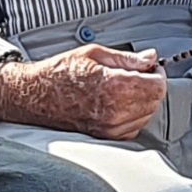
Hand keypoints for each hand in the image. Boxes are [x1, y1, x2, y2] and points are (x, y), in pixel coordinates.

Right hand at [0, 43, 168, 140]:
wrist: (34, 95)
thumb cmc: (59, 73)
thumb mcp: (95, 54)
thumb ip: (128, 58)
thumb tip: (150, 57)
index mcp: (114, 86)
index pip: (157, 86)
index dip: (157, 73)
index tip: (149, 67)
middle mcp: (114, 111)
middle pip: (155, 101)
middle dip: (151, 86)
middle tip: (138, 75)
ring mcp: (110, 127)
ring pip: (146, 116)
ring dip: (143, 101)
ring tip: (125, 88)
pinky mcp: (105, 137)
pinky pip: (133, 128)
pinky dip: (134, 116)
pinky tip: (119, 103)